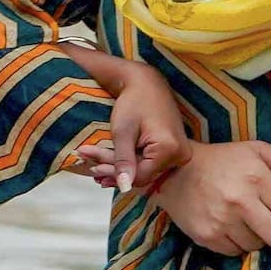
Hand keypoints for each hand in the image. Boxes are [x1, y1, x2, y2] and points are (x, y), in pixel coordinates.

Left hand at [101, 62, 198, 192]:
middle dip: (114, 170)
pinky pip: (149, 163)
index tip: (93, 169)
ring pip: (144, 170)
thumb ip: (123, 161)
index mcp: (170, 149)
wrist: (147, 82)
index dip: (115, 175)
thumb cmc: (134, 101)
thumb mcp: (123, 132)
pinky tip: (111, 164)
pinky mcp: (173, 150)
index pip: (140, 175)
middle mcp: (180, 154)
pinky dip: (130, 162)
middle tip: (90, 166)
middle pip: (142, 174)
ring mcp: (179, 152)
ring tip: (95, 167)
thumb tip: (124, 187)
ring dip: (120, 168)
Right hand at [149, 138, 270, 257]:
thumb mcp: (256, 150)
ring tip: (245, 220)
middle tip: (267, 219)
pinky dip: (236, 243)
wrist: (174, 172)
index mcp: (256, 177)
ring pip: (257, 246)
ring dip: (256, 237)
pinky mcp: (207, 237)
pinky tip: (229, 226)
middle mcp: (239, 201)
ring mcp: (221, 222)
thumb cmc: (222, 160)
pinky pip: (235, 252)